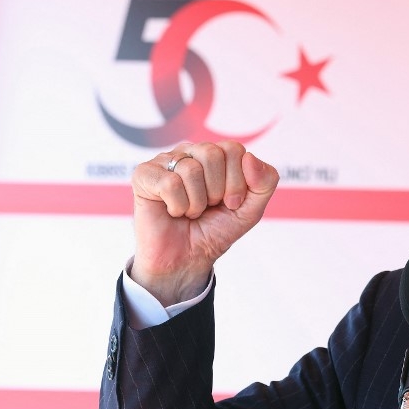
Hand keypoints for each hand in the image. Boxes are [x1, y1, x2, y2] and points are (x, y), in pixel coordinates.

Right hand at [129, 141, 278, 305]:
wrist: (189, 258)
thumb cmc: (216, 230)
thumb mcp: (251, 209)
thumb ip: (265, 182)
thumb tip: (250, 157)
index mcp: (216, 155)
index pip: (234, 150)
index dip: (237, 183)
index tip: (230, 203)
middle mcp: (190, 152)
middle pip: (212, 153)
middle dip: (217, 191)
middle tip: (209, 207)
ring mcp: (166, 161)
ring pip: (191, 170)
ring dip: (196, 203)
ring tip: (191, 211)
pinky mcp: (144, 175)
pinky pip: (170, 183)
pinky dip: (178, 206)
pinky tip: (173, 211)